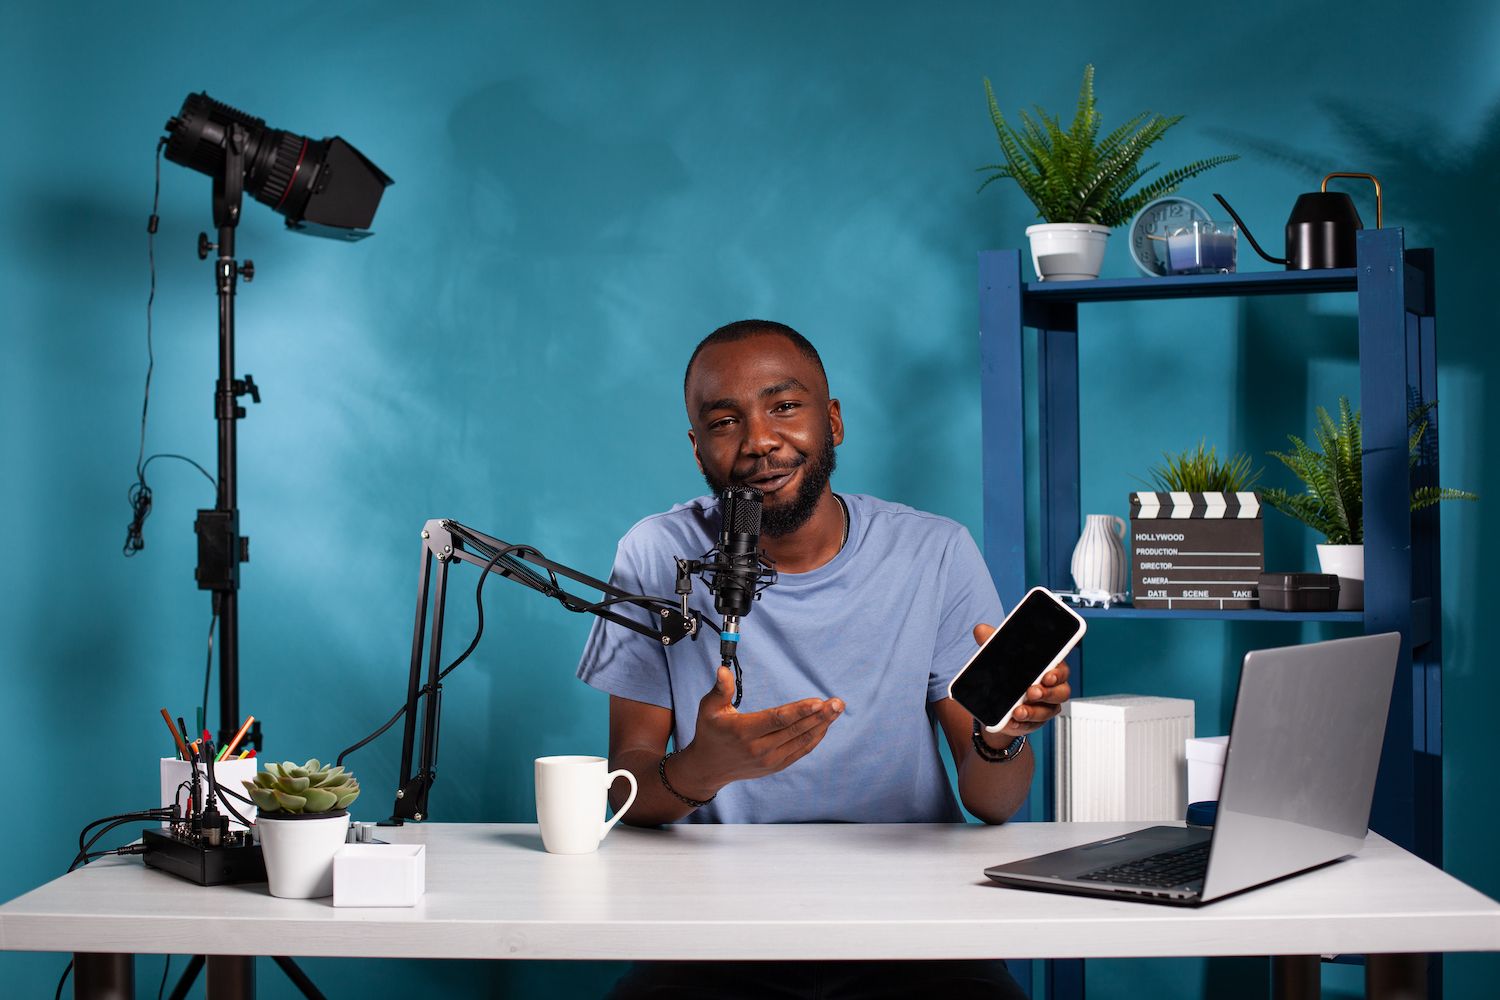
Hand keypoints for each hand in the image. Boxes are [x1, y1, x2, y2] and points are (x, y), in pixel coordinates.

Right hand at [669, 666, 843, 799]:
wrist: (708, 768)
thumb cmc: (710, 733)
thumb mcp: (709, 709)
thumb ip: (721, 689)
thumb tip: (723, 669)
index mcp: (743, 731)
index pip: (777, 719)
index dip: (800, 711)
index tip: (818, 702)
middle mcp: (759, 748)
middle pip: (795, 730)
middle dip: (819, 715)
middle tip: (838, 702)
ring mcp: (769, 760)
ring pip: (801, 741)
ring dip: (822, 725)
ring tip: (837, 709)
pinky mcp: (776, 766)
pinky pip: (801, 751)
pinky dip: (815, 738)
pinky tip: (825, 725)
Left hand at [971, 622, 1071, 741]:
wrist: (998, 700)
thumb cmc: (1009, 673)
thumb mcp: (1001, 657)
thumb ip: (993, 642)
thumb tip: (980, 630)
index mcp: (1049, 670)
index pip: (1061, 670)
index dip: (1057, 674)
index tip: (1048, 675)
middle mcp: (1052, 690)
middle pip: (1060, 693)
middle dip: (1047, 693)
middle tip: (1032, 691)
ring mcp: (1045, 708)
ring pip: (1046, 711)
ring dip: (1033, 712)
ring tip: (1018, 711)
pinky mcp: (1033, 723)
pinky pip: (1031, 726)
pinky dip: (1021, 725)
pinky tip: (1011, 722)